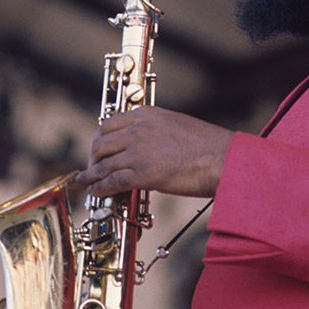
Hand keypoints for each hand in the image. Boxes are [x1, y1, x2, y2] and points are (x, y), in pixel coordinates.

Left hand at [74, 106, 232, 197]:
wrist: (223, 159)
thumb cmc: (208, 146)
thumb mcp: (177, 126)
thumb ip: (156, 132)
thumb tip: (145, 147)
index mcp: (147, 114)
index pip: (109, 124)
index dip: (99, 140)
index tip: (98, 150)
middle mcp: (138, 129)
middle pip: (100, 142)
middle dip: (92, 158)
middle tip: (92, 169)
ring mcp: (138, 151)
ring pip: (102, 163)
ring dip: (91, 176)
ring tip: (86, 184)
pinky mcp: (142, 173)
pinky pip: (111, 181)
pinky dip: (100, 188)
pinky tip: (97, 193)